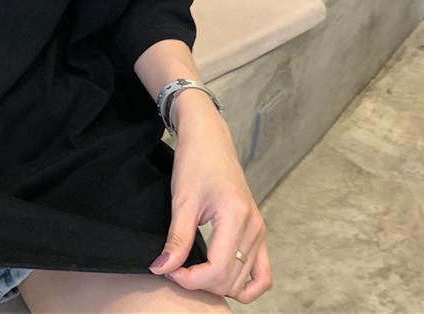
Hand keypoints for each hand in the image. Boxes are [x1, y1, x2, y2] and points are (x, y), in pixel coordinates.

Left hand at [150, 98, 271, 299]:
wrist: (209, 138)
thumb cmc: (195, 161)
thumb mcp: (182, 200)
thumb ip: (176, 239)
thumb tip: (161, 270)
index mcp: (236, 215)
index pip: (217, 269)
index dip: (191, 280)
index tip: (170, 270)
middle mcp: (254, 226)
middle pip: (230, 280)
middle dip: (201, 283)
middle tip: (177, 268)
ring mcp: (260, 230)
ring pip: (244, 282)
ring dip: (218, 285)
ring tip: (194, 271)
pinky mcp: (258, 231)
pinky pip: (262, 274)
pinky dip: (245, 286)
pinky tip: (222, 280)